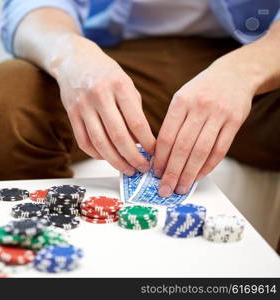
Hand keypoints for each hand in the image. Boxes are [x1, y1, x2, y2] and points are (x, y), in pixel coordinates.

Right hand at [52, 36, 154, 175]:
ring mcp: (83, 106)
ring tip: (126, 169)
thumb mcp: (126, 84)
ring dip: (115, 161)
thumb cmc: (105, 74)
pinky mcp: (71, 114)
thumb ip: (134, 110)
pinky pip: (83, 141)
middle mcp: (100, 95)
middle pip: (118, 136)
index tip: (154, 154)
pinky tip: (106, 158)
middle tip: (142, 168)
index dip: (147, 142)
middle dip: (132, 157)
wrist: (74, 60)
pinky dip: (96, 154)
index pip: (136, 121)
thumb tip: (142, 142)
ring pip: (100, 142)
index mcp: (119, 85)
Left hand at [153, 58, 254, 196]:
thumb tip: (159, 155)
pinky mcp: (234, 122)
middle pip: (183, 147)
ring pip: (201, 151)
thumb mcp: (181, 98)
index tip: (155, 173)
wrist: (234, 74)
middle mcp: (199, 107)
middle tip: (165, 189)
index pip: (167, 136)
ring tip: (181, 187)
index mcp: (181, 102)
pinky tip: (198, 176)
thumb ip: (171, 123)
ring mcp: (218, 115)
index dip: (160, 158)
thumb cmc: (201, 90)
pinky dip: (208, 166)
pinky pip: (220, 150)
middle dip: (172, 172)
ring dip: (189, 174)